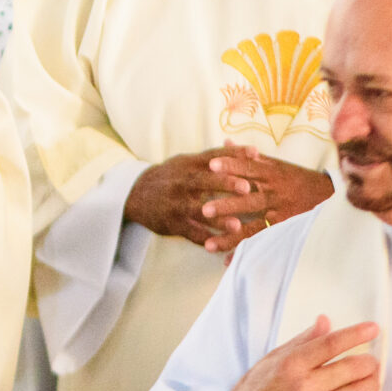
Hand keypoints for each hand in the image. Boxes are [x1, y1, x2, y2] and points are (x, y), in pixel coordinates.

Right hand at [125, 148, 255, 247]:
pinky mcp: (171, 223)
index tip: (255, 154)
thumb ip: (210, 157)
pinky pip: (189, 233)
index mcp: (188, 165)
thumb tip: (235, 143)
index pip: (213, 156)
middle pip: (204, 181)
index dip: (233, 154)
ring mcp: (175, 203)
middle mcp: (181, 182)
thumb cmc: (171, 177)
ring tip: (237, 225)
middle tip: (247, 188)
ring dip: (217, 219)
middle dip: (225, 184)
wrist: (135, 193)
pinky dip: (205, 240)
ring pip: (197, 211)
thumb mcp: (185, 162)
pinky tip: (221, 247)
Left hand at [197, 146, 333, 253]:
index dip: (231, 166)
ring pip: (254, 227)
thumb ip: (249, 156)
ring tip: (208, 245)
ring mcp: (282, 215)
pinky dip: (246, 253)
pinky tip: (228, 261)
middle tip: (204, 210)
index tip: (211, 165)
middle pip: (250, 200)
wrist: (332, 198)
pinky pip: (263, 243)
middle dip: (227, 206)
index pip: (249, 168)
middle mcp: (276, 195)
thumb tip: (225, 142)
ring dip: (231, 237)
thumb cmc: (298, 179)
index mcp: (272, 174)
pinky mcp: (286, 232)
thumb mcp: (276, 165)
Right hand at [208, 315, 389, 390]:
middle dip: (369, 362)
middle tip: (374, 360)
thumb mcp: (271, 361)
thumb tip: (325, 322)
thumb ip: (301, 342)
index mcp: (290, 365)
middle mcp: (303, 388)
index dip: (356, 335)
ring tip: (375, 377)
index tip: (373, 329)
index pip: (330, 344)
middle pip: (350, 369)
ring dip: (374, 383)